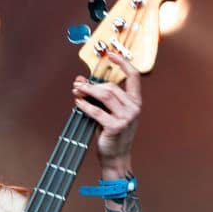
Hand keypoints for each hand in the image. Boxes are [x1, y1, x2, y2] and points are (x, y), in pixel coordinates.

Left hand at [72, 55, 140, 169]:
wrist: (116, 157)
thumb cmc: (112, 134)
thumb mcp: (111, 113)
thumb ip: (101, 98)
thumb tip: (82, 81)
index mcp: (135, 102)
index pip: (134, 76)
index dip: (123, 63)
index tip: (111, 54)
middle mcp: (134, 108)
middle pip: (111, 87)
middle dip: (93, 84)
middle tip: (78, 84)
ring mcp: (127, 118)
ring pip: (105, 96)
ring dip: (88, 91)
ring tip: (76, 90)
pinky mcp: (116, 127)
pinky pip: (97, 111)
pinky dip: (85, 105)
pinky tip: (78, 102)